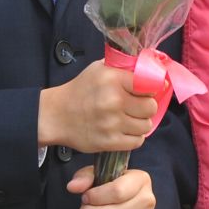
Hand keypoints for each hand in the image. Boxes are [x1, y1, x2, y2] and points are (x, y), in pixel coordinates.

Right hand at [37, 60, 159, 152]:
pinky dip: (134, 137)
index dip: (152, 88)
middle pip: (151, 107)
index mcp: (113, 79)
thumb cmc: (81, 89)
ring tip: (129, 118)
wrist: (56, 115)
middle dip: (146, 106)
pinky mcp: (108, 142)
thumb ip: (125, 67)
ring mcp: (111, 123)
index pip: (150, 84)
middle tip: (136, 106)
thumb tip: (153, 68)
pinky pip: (137, 142)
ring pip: (146, 126)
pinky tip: (124, 130)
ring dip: (140, 123)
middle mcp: (113, 101)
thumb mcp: (101, 68)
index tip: (147, 90)